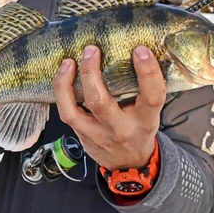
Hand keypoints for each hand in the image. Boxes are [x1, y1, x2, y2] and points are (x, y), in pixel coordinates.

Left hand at [54, 45, 165, 170]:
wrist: (129, 163)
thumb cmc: (140, 129)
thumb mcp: (151, 112)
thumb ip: (145, 88)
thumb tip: (138, 52)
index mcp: (145, 120)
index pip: (152, 97)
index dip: (148, 72)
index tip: (140, 50)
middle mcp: (120, 129)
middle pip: (101, 103)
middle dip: (92, 73)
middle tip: (91, 49)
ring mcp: (97, 134)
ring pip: (75, 112)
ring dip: (67, 83)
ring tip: (69, 61)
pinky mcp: (82, 135)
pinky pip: (67, 113)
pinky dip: (61, 92)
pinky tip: (63, 74)